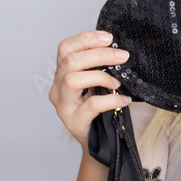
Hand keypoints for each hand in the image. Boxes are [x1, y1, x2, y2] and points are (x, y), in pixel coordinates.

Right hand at [48, 30, 130, 149]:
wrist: (99, 143)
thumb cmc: (100, 111)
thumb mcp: (97, 85)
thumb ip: (100, 68)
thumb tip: (119, 50)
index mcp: (62, 75)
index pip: (65, 49)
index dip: (86, 38)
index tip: (108, 37)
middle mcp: (57, 88)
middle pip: (70, 61)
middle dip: (99, 54)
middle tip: (122, 56)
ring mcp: (63, 106)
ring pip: (72, 79)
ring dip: (100, 76)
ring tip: (118, 82)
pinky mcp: (74, 121)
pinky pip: (91, 105)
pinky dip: (111, 100)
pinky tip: (123, 100)